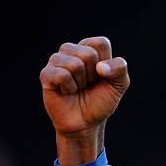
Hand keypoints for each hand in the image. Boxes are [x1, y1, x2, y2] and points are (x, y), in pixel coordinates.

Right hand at [40, 36, 129, 165]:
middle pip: (88, 53)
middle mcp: (71, 51)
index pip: (100, 43)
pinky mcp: (46, 75)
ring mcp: (56, 61)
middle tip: (88, 84)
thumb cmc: (101, 100)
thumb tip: (100, 67)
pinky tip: (67, 92)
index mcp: (89, 48)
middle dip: (93, 75)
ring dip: (81, 82)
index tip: (102, 76)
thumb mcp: (119, 84)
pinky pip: (61, 75)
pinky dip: (69, 87)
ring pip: (74, 63)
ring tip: (78, 88)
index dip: (106, 64)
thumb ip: (120, 68)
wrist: (87, 122)